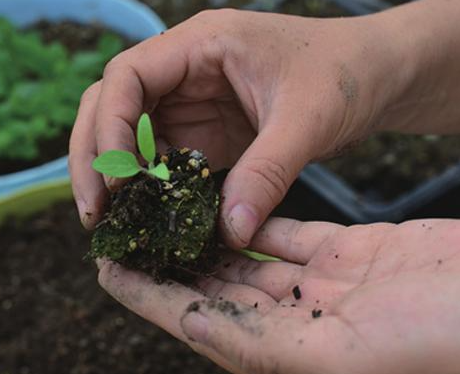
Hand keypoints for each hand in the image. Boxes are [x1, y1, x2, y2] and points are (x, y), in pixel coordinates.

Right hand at [69, 9, 401, 247]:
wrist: (375, 76)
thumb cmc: (345, 75)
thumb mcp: (307, 121)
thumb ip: (266, 174)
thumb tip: (229, 232)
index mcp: (200, 45)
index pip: (126, 76)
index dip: (110, 126)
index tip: (118, 179)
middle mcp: (183, 69)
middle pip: (109, 104)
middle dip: (94, 156)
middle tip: (93, 212)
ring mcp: (189, 101)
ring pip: (125, 132)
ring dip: (111, 175)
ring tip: (108, 221)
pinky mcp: (201, 130)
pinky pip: (158, 156)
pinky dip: (146, 185)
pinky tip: (145, 214)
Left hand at [97, 218, 459, 373]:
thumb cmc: (437, 355)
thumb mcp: (343, 363)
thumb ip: (259, 344)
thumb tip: (190, 325)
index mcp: (286, 360)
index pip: (197, 322)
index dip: (148, 297)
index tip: (107, 270)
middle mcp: (296, 327)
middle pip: (214, 289)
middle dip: (169, 262)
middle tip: (129, 231)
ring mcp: (322, 290)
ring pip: (246, 259)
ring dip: (204, 238)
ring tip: (165, 211)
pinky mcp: (348, 256)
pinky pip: (288, 234)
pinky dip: (255, 218)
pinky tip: (226, 202)